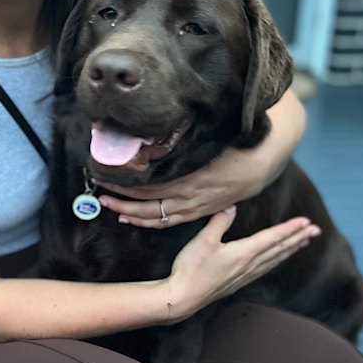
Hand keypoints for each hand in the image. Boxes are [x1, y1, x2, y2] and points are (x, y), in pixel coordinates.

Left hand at [98, 89, 305, 228]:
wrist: (264, 161)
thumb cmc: (234, 143)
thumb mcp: (209, 140)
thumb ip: (183, 144)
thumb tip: (152, 141)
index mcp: (191, 178)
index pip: (149, 185)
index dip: (126, 183)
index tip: (105, 173)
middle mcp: (191, 197)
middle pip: (148, 204)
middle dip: (121, 200)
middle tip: (99, 192)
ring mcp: (195, 207)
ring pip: (157, 217)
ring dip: (131, 214)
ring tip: (110, 207)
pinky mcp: (200, 211)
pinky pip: (170, 221)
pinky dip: (150, 222)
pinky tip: (134, 220)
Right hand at [164, 207, 320, 322]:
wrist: (183, 297)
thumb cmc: (191, 268)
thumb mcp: (203, 240)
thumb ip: (219, 221)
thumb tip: (232, 206)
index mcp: (244, 252)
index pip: (273, 238)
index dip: (290, 229)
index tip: (307, 222)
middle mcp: (249, 265)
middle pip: (279, 249)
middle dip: (298, 238)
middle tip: (316, 230)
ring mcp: (244, 275)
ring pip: (275, 260)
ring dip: (290, 250)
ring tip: (303, 243)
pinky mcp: (238, 282)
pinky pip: (265, 269)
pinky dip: (277, 261)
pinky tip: (277, 261)